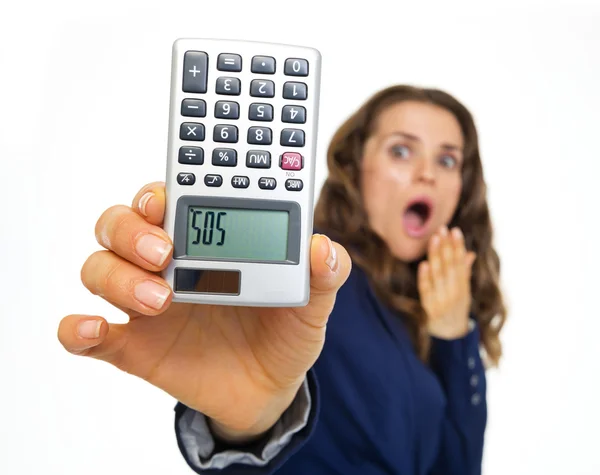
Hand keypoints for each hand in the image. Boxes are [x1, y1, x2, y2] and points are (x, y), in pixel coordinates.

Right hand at [57, 181, 350, 442]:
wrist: (269, 387)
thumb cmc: (283, 331)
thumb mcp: (313, 304)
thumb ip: (324, 274)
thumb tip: (323, 249)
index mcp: (208, 239)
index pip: (169, 198)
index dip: (158, 189)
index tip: (165, 197)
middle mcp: (167, 262)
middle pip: (121, 223)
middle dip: (132, 229)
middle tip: (165, 251)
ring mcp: (145, 302)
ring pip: (100, 268)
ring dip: (118, 278)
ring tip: (161, 299)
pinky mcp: (133, 346)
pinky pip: (89, 333)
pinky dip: (79, 327)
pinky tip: (93, 329)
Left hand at [417, 225, 475, 339]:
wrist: (450, 340)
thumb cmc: (455, 312)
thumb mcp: (464, 293)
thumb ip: (464, 273)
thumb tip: (469, 253)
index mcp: (463, 289)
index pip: (460, 264)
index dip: (458, 247)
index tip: (455, 230)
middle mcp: (454, 294)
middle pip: (450, 267)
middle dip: (446, 247)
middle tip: (442, 228)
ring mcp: (440, 302)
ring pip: (438, 276)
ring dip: (436, 256)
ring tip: (434, 238)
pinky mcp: (428, 309)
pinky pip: (426, 291)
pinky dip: (425, 277)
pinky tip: (424, 264)